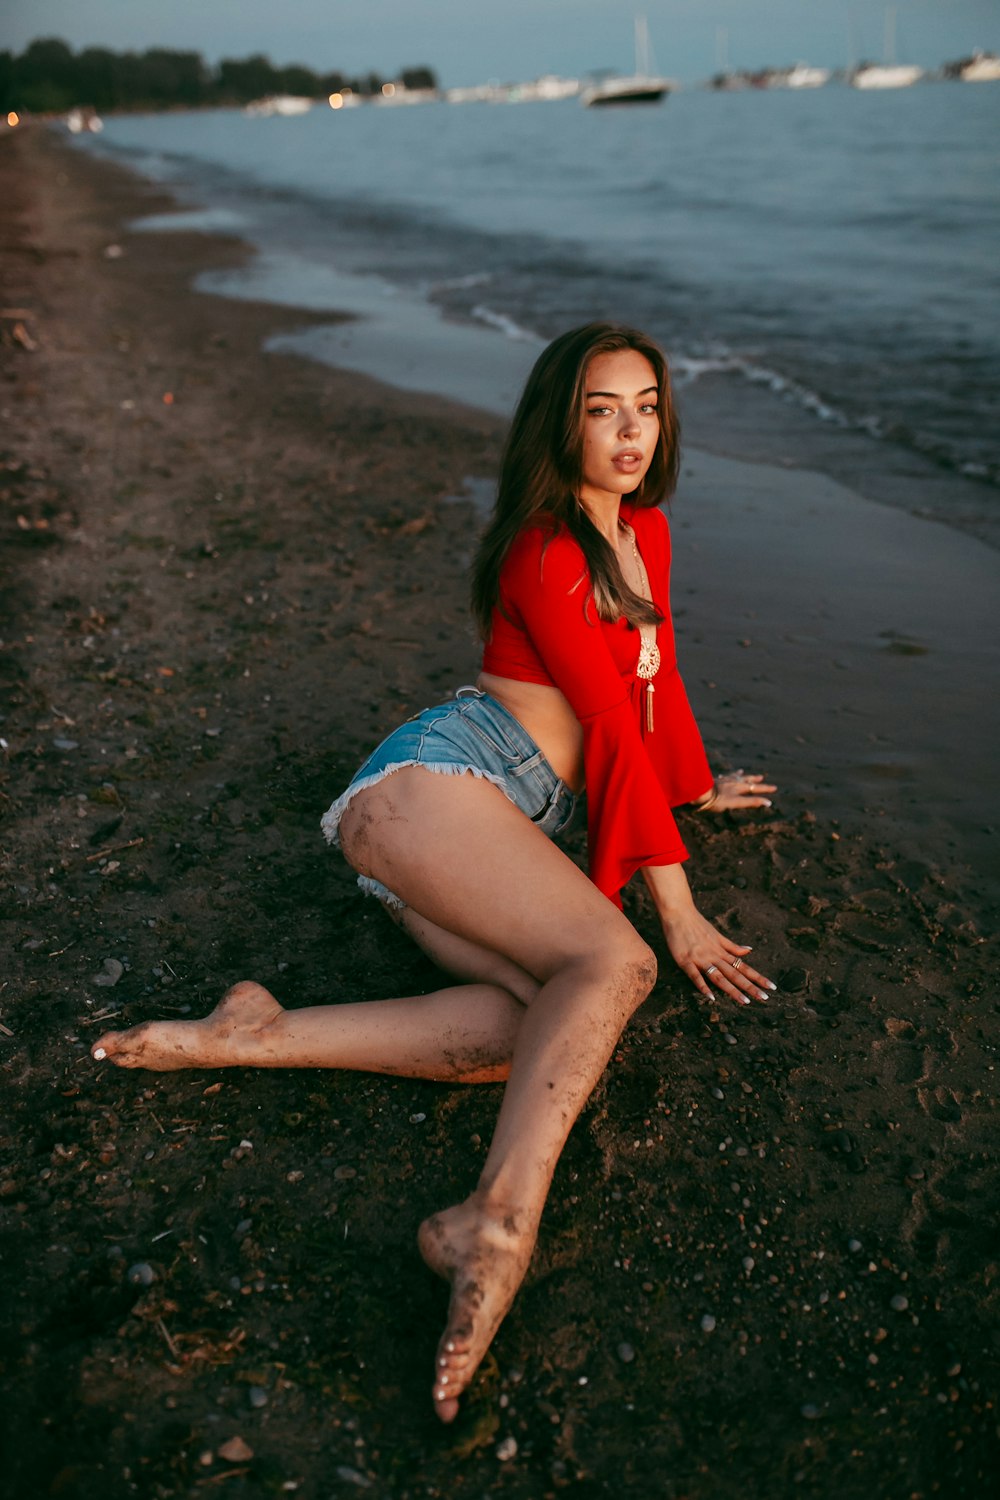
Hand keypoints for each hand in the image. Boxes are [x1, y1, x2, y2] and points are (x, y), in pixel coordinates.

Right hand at [659, 904, 776, 1005]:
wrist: (678, 913)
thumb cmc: (697, 923)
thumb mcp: (717, 935)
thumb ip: (732, 946)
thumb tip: (750, 950)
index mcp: (722, 951)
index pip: (743, 966)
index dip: (757, 977)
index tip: (771, 987)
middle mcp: (715, 956)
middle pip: (735, 974)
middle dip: (750, 987)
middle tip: (765, 998)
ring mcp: (701, 958)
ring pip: (719, 977)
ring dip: (732, 989)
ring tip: (745, 1001)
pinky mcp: (686, 960)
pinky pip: (695, 976)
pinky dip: (703, 986)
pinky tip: (710, 997)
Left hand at [706, 768, 775, 812]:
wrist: (700, 793)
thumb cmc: (718, 800)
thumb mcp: (737, 803)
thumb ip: (751, 802)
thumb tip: (768, 802)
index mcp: (739, 787)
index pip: (755, 788)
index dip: (765, 789)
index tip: (775, 788)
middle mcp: (732, 782)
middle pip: (745, 779)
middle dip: (754, 779)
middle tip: (761, 776)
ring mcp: (723, 781)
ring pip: (733, 776)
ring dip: (739, 775)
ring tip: (741, 771)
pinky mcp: (713, 781)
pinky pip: (721, 777)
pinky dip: (724, 776)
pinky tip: (722, 776)